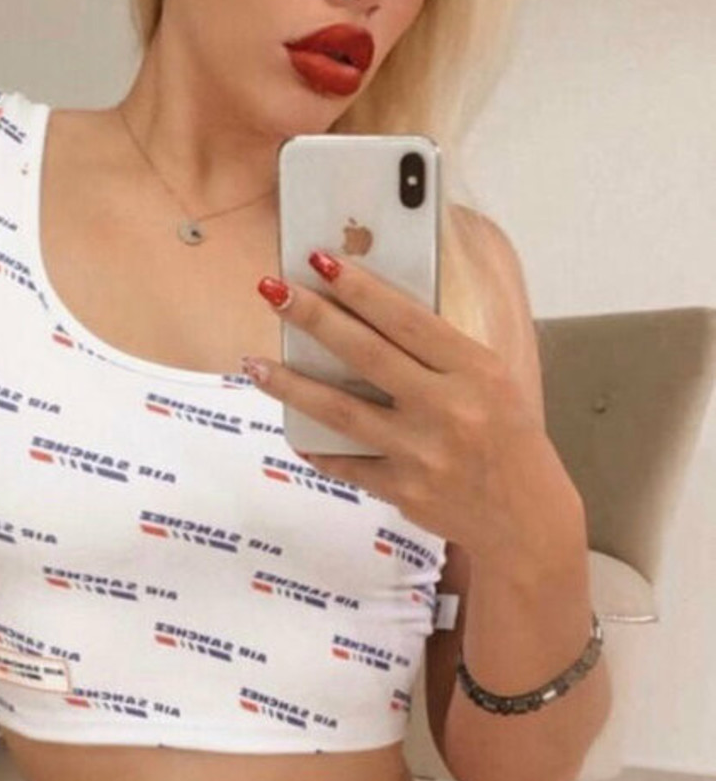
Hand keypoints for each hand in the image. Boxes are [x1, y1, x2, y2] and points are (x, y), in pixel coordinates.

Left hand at [251, 251, 571, 560]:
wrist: (527, 519)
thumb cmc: (509, 439)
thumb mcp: (495, 382)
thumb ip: (443, 353)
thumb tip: (374, 317)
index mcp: (476, 370)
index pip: (407, 319)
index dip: (360, 288)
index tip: (320, 260)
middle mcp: (448, 408)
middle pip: (365, 354)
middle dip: (313, 317)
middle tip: (271, 290)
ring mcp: (422, 452)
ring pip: (340, 411)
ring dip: (290, 385)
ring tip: (253, 364)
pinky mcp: (403, 490)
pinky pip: (347, 463)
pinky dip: (317, 448)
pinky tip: (293, 431)